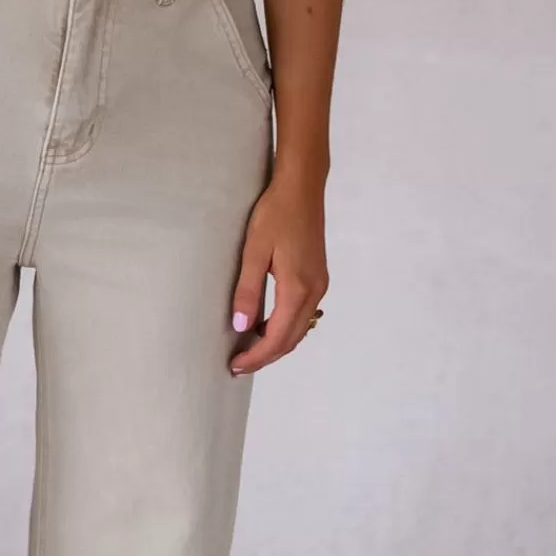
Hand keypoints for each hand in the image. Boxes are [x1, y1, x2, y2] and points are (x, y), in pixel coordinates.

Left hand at [227, 171, 327, 374]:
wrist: (302, 188)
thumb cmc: (275, 215)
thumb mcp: (254, 252)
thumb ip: (248, 291)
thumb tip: (241, 327)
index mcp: (297, 288)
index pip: (277, 337)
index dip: (257, 357)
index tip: (235, 367)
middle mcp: (314, 292)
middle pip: (292, 339)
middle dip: (266, 356)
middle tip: (239, 365)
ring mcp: (319, 285)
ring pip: (300, 328)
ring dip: (277, 343)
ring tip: (250, 350)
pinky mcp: (318, 277)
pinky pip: (303, 314)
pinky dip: (286, 327)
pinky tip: (267, 324)